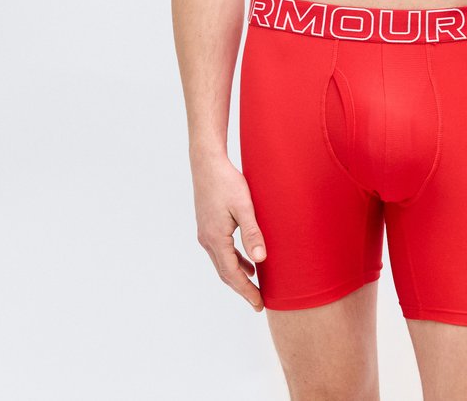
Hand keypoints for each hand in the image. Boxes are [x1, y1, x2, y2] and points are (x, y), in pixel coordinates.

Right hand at [191, 151, 267, 311]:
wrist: (207, 163)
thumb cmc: (227, 181)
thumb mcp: (244, 206)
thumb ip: (252, 233)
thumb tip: (260, 260)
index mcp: (215, 238)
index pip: (232, 274)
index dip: (246, 290)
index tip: (259, 304)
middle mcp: (207, 240)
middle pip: (225, 273)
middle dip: (242, 288)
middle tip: (258, 303)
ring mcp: (205, 233)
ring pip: (222, 263)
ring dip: (238, 276)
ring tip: (255, 286)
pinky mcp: (208, 226)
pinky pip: (221, 252)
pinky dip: (233, 261)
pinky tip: (247, 262)